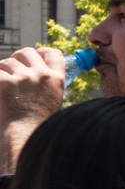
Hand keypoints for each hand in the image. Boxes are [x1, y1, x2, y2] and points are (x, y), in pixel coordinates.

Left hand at [0, 48, 66, 175]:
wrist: (25, 135)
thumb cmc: (38, 123)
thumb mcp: (53, 100)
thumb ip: (47, 83)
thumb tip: (36, 71)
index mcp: (56, 79)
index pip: (52, 53)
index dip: (41, 53)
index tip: (35, 57)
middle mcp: (41, 75)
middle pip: (26, 52)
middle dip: (17, 58)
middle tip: (12, 70)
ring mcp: (23, 78)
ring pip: (7, 62)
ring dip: (3, 71)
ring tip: (5, 87)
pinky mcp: (5, 82)